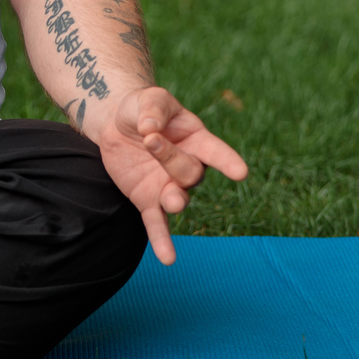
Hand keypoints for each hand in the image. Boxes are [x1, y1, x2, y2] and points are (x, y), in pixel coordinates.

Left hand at [88, 87, 247, 265]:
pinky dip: (162, 241)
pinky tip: (168, 260)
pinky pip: (158, 225)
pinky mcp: (148, 201)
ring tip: (170, 200)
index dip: (227, 161)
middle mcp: (189, 167)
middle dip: (171, 158)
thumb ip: (153, 109)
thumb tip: (150, 130)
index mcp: (196, 139)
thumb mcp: (149, 99)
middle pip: (190, 173)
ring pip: (179, 198)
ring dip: (174, 199)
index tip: (240, 173)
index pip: (216, 152)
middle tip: (150, 139)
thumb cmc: (142, 109)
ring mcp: (169, 186)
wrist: (117, 125)